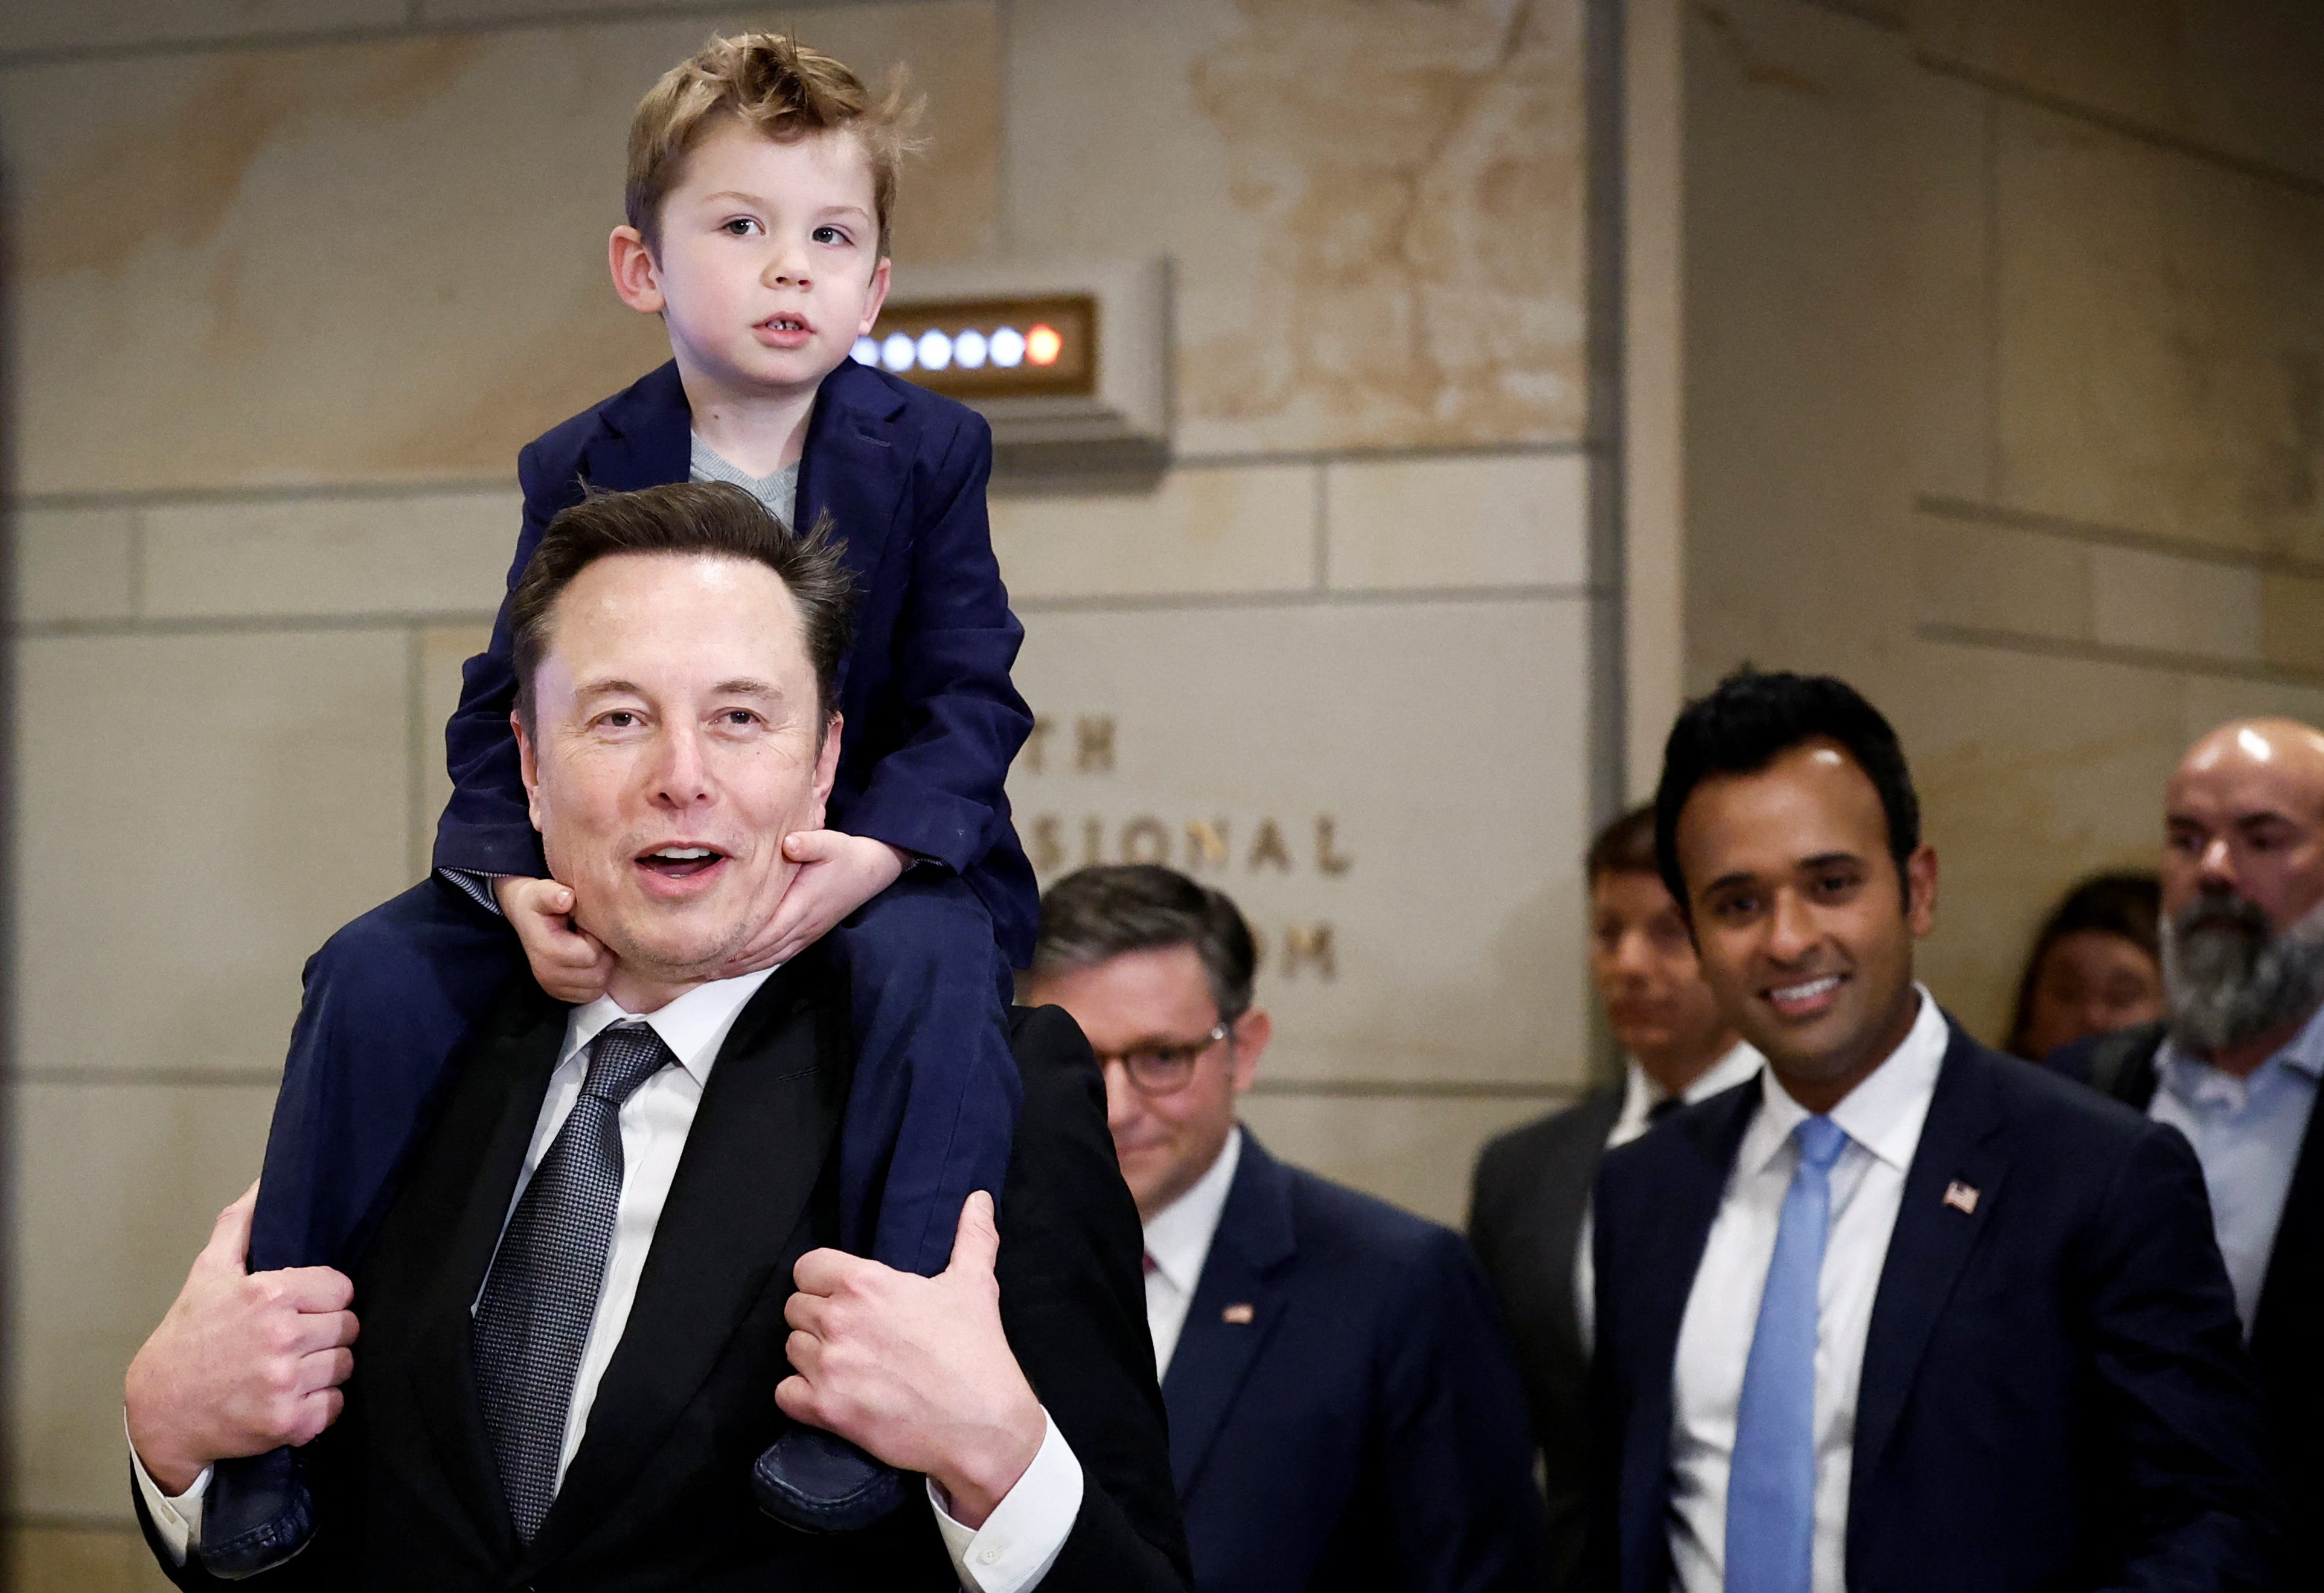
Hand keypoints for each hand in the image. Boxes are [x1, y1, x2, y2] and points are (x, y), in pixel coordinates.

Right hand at [124, 1184, 359, 1494]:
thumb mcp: (208, 1273)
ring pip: (345, 1365)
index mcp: (269, 1296)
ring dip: (325, 1367)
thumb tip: (265, 1181)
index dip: (325, 1297)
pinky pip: (335, 1405)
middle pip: (348, 1327)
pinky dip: (319, 1405)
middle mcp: (281, 1338)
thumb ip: (240, 1224)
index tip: (303, 1307)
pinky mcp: (289, 1422)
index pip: (341, 1288)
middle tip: (295, 1340)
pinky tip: (291, 1396)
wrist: (161, 1409)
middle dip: (327, 1331)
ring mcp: (286, 1383)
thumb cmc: (188, 1336)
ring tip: (291, 1367)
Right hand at [496, 875, 612, 1003]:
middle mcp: (548, 975)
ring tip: (589, 947)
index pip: (592, 955)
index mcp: (547, 952)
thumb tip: (566, 898)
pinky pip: (592, 995)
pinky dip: (596, 980)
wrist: (524, 916)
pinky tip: (588, 961)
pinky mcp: (560, 994)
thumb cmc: (537, 903)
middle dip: (603, 954)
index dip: (597, 938)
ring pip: (598, 986)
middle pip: (598, 974)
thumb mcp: (541, 892)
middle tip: (592, 936)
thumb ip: (552, 894)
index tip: (587, 926)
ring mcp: (553, 988)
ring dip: (602, 967)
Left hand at [713, 832, 907, 976]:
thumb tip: (790, 843)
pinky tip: (738, 967)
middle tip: (700, 967)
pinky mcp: (807, 934)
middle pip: (764, 951)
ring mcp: (806, 933)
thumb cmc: (845, 855)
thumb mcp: (831, 843)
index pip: (768, 931)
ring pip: (770, 957)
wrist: (870, 871)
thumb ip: (810, 843)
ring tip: (711, 972)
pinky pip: (779, 955)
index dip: (742, 944)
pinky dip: (757, 964)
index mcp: (804, 904)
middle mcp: (804, 924)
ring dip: (741, 967)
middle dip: (732, 961)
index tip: (714, 949)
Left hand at [775, 1192, 1041, 1527]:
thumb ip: (972, 1237)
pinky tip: (831, 1393)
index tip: (843, 1294)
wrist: (981, 1425)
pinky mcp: (826, 1410)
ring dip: (812, 1355)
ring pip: (791, 1348)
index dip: (823, 1279)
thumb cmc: (976, 1352)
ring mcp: (829, 1367)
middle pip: (796, 1307)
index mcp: (866, 1284)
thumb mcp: (975, 1286)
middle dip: (819, 1317)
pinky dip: (801, 1395)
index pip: (808, 1267)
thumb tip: (979, 1200)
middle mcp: (839, 1321)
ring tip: (846, 1363)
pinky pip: (785, 1393)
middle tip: (852, 1333)